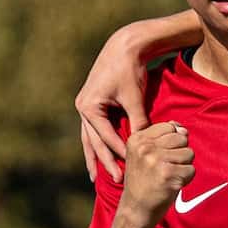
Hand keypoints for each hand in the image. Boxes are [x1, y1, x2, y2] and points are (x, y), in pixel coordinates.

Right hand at [76, 22, 155, 182]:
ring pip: (90, 138)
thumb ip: (138, 121)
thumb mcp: (134, 98)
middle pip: (94, 142)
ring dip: (95, 157)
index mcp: (89, 107)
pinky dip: (97, 143)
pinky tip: (99, 156)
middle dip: (105, 162)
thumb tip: (144, 143)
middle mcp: (83, 108)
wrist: (124, 46)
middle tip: (117, 180)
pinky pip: (94, 129)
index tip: (132, 167)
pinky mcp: (92, 104)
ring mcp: (86, 106)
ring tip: (96, 177)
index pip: (106, 137)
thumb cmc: (129, 70)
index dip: (120, 153)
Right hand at [121, 122, 194, 225]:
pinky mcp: (167, 175)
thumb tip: (183, 128)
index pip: (170, 126)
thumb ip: (163, 137)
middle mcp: (145, 147)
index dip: (172, 143)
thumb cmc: (145, 180)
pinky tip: (172, 185)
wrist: (136, 209)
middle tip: (165, 168)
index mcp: (138, 139)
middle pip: (182, 138)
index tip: (160, 157)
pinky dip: (186, 179)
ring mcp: (156, 160)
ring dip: (184, 167)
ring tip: (168, 176)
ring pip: (189, 153)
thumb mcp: (145, 154)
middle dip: (180, 154)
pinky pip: (191, 170)